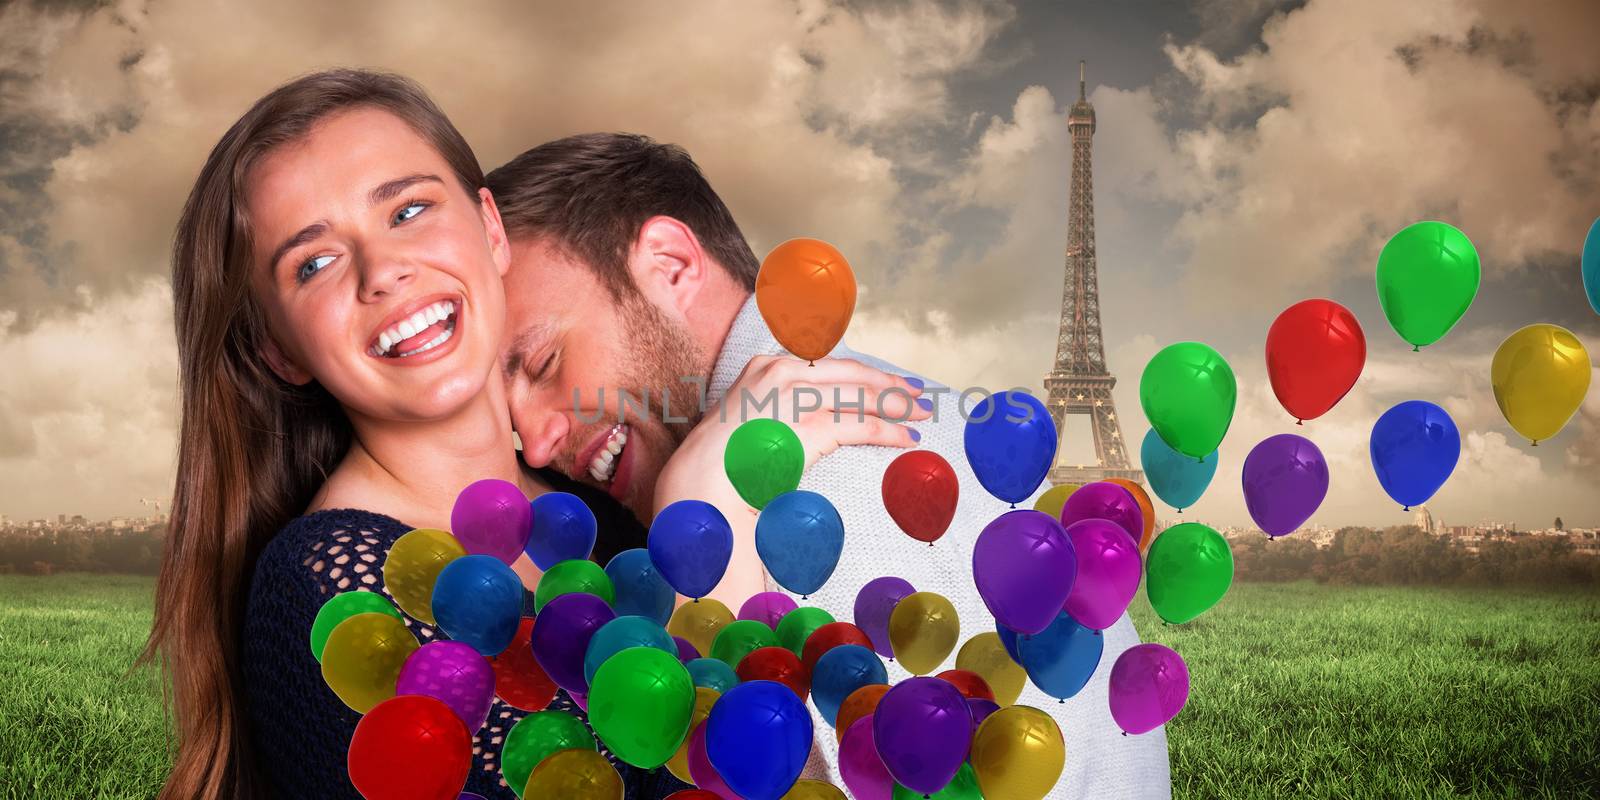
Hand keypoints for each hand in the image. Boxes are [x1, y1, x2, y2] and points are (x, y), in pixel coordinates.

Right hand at [653, 356, 929, 606]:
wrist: (700, 486)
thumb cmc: (720, 465)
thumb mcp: (748, 423)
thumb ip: (777, 412)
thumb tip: (809, 423)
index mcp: (765, 368)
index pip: (827, 365)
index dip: (863, 373)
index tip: (887, 380)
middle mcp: (780, 373)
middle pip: (850, 373)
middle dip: (888, 384)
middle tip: (917, 393)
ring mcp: (794, 398)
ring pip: (859, 395)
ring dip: (896, 406)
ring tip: (921, 415)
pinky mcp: (806, 426)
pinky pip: (858, 425)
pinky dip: (887, 431)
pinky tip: (906, 438)